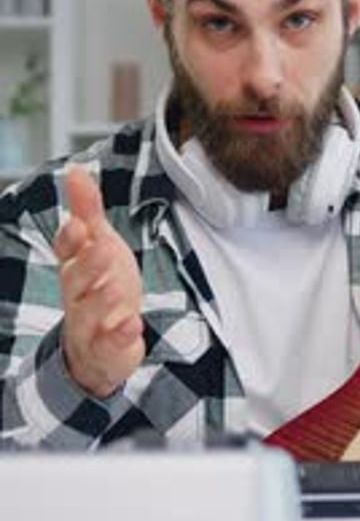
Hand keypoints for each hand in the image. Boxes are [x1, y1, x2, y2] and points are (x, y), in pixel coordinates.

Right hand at [53, 166, 144, 397]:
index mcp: (76, 267)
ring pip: (89, 314)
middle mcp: (78, 296)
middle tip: (102, 248)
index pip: (66, 252)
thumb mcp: (99, 244)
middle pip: (76, 281)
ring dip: (102, 300)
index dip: (70, 240)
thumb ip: (87, 210)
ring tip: (115, 289)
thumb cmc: (100, 285)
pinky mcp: (108, 349)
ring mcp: (91, 325)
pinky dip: (120, 337)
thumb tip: (75, 171)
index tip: (78, 224)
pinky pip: (110, 345)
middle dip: (88, 265)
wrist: (102, 345)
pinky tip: (132, 326)